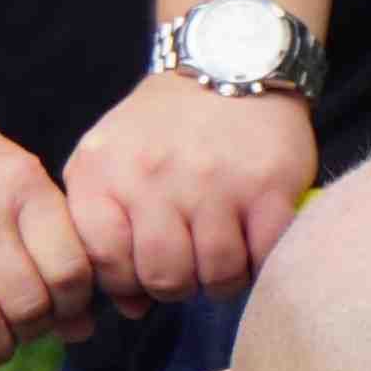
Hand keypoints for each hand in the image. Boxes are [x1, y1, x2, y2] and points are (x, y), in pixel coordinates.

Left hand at [61, 74, 318, 309]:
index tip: (142, 268)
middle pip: (163, 278)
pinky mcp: (267, 185)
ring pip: (215, 276)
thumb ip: (103, 232)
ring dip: (220, 277)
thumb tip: (130, 308)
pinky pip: (262, 258)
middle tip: (187, 261)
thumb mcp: (108, 160)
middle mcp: (153, 176)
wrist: (227, 62)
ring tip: (219, 251)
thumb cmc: (161, 128)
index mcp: (103, 172)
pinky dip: (258, 262)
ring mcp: (213, 181)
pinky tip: (251, 240)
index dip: (125, 281)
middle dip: (176, 284)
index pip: (103, 263)